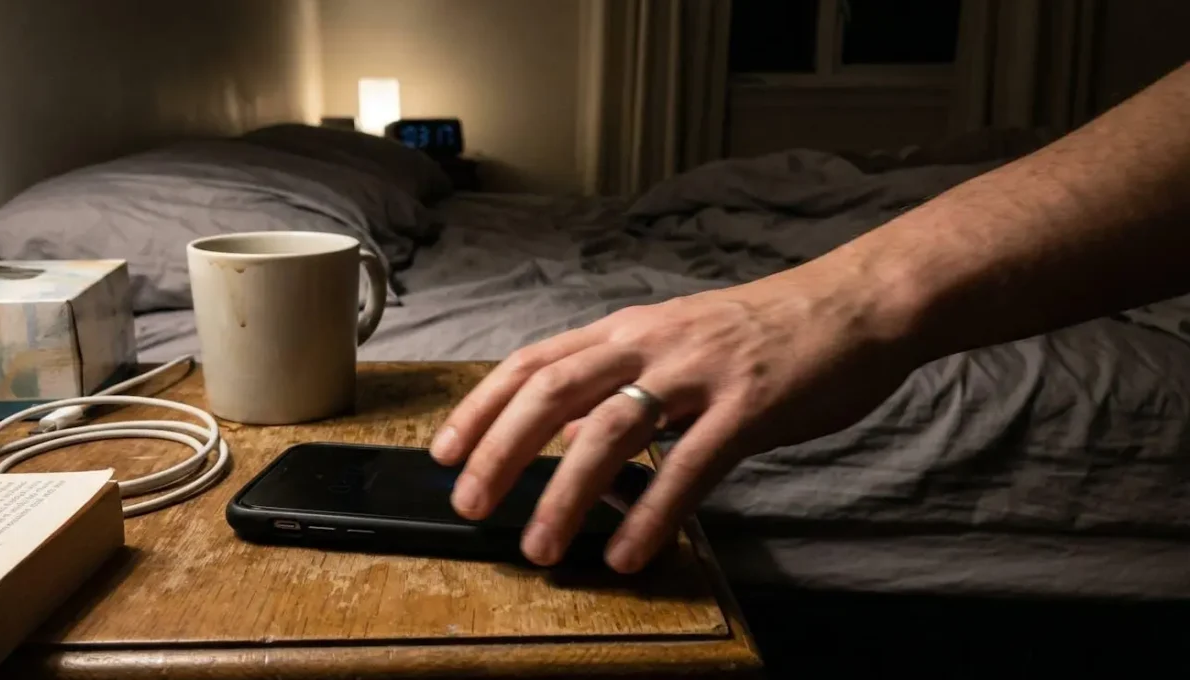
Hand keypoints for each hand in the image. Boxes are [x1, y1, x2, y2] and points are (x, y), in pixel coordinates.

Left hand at [428, 264, 917, 572]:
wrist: (856, 304)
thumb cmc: (766, 328)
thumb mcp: (678, 336)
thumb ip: (626, 373)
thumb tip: (571, 424)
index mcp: (629, 328)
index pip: (533, 360)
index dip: (481, 405)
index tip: (445, 451)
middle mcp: (652, 343)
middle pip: (553, 391)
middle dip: (501, 450)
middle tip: (470, 503)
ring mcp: (699, 373)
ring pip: (610, 429)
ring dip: (564, 493)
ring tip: (539, 546)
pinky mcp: (748, 406)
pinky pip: (688, 466)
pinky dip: (651, 513)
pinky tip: (627, 551)